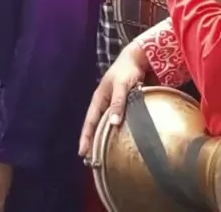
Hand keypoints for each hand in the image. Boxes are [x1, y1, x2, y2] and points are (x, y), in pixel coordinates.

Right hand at [79, 41, 148, 157]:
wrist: (138, 59)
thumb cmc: (126, 71)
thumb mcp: (121, 86)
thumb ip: (118, 103)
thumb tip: (113, 123)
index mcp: (98, 99)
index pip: (89, 122)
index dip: (85, 137)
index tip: (82, 154)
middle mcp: (103, 103)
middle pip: (95, 126)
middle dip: (92, 142)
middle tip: (91, 161)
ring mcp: (113, 105)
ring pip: (106, 125)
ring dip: (103, 138)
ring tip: (103, 155)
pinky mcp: (123, 105)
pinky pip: (117, 121)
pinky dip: (115, 132)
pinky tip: (119, 141)